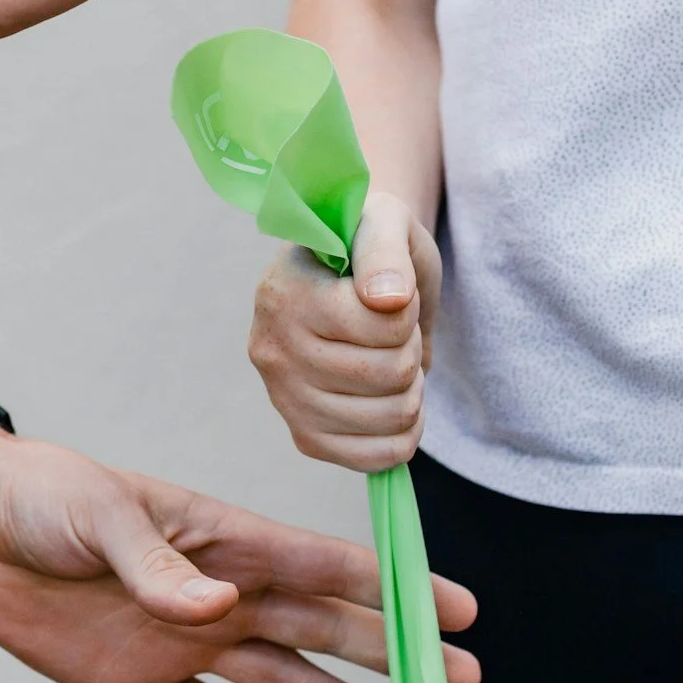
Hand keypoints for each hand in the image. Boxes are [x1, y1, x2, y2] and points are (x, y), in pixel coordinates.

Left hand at [0, 419, 478, 682]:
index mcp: (224, 538)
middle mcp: (222, 591)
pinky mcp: (145, 680)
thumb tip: (217, 609)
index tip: (457, 610)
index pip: (326, 567)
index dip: (394, 589)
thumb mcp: (99, 517)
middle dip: (395, 655)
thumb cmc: (40, 498)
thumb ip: (159, 567)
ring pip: (285, 679)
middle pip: (326, 628)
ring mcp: (188, 637)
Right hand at [249, 191, 439, 472]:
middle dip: (411, 348)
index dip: (408, 310)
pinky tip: (391, 402)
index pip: (384, 325)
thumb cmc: (370, 248)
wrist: (355, 279)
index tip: (390, 292)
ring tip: (386, 358)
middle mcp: (271, 350)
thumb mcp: (384, 224)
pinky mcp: (304, 437)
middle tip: (391, 330)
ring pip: (391, 417)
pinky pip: (375, 458)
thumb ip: (385, 251)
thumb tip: (387, 299)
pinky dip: (403, 433)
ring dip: (410, 387)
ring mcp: (283, 399)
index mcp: (284, 294)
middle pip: (390, 374)